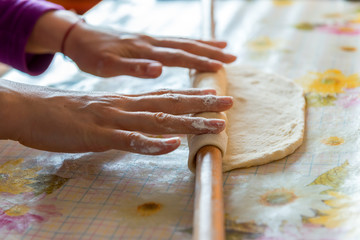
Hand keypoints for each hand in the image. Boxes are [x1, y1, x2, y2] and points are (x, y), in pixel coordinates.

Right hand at [0, 79, 232, 154]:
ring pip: (158, 121)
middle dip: (202, 104)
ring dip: (189, 123)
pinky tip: (172, 146)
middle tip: (229, 103)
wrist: (35, 110)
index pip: (166, 95)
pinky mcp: (100, 136)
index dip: (192, 95)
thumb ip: (127, 116)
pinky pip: (130, 141)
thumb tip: (146, 124)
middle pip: (171, 104)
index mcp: (128, 101)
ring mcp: (115, 120)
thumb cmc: (69, 113)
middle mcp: (127, 106)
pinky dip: (152, 144)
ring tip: (215, 124)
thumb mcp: (105, 111)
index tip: (215, 93)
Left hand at [66, 25, 236, 77]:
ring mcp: (150, 39)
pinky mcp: (147, 40)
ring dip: (205, 45)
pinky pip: (174, 40)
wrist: (79, 37)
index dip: (199, 62)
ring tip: (225, 48)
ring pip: (183, 41)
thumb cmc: (91, 56)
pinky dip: (190, 42)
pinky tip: (197, 45)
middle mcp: (151, 42)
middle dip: (210, 52)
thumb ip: (133, 67)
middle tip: (233, 57)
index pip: (178, 56)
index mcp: (144, 51)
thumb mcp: (107, 66)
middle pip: (186, 46)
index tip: (220, 67)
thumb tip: (159, 69)